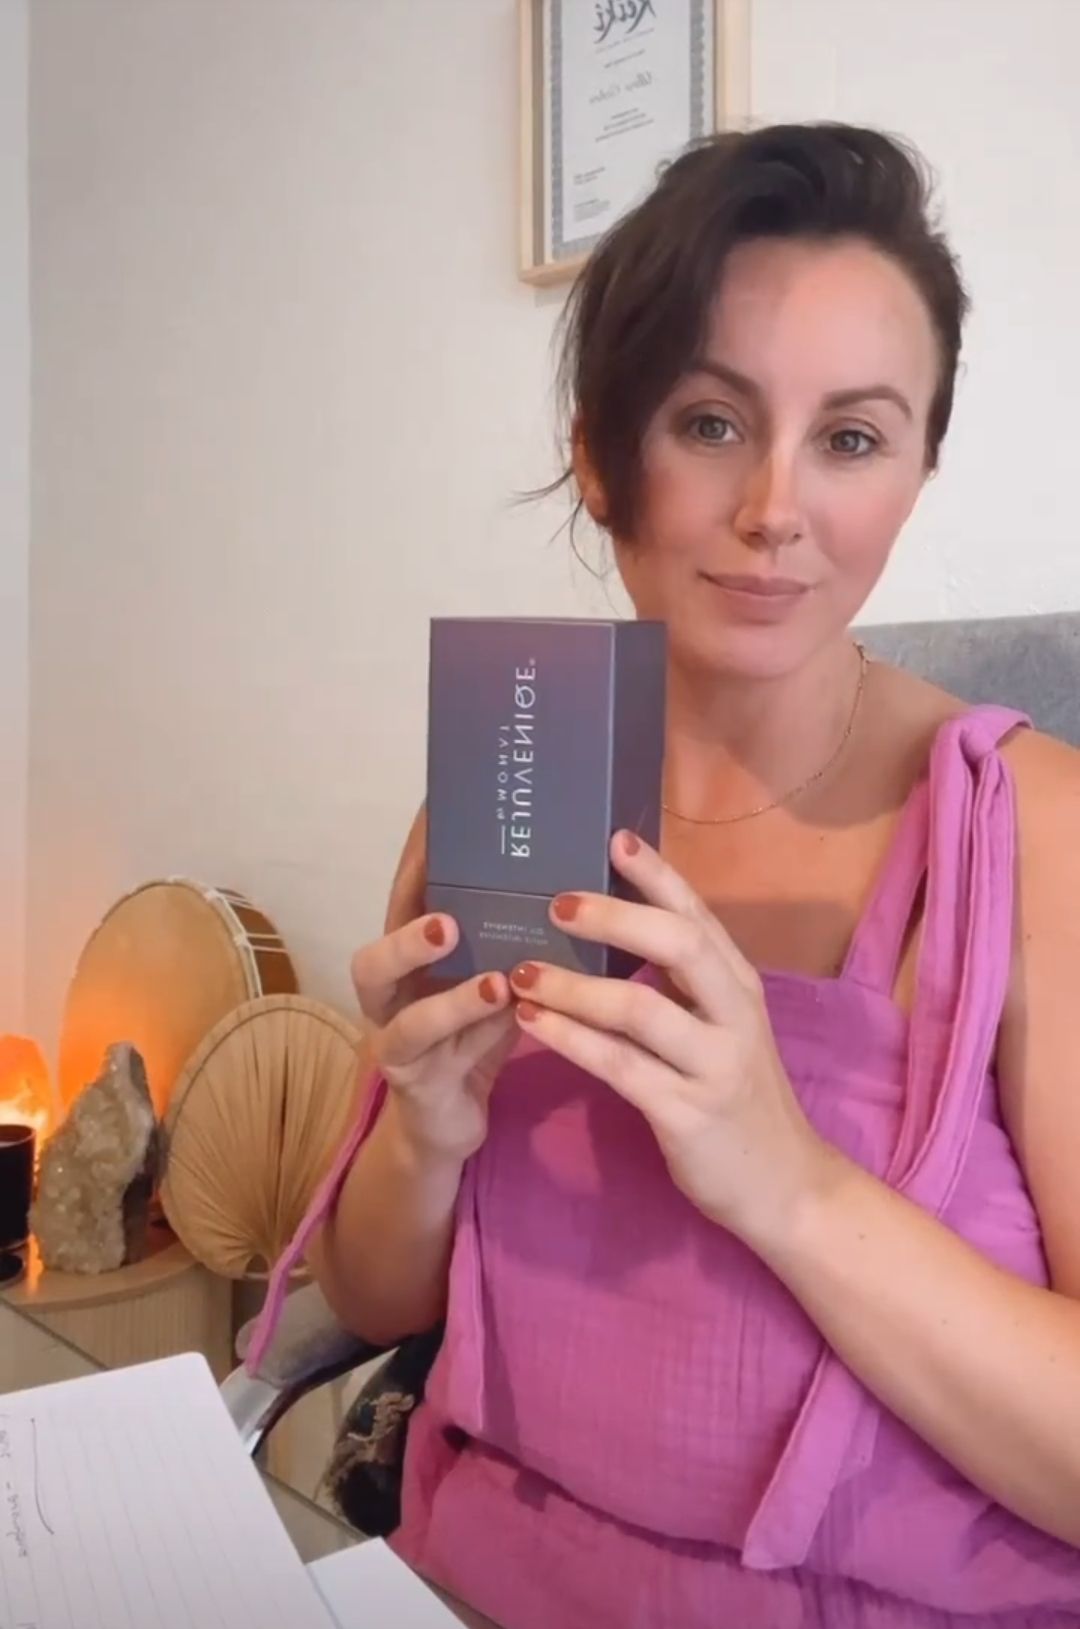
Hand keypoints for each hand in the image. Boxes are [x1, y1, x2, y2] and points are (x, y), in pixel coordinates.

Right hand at [351, 807, 516, 1162]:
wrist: (450, 1125)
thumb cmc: (479, 1038)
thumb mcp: (500, 980)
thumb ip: (517, 939)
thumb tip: (577, 878)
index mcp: (412, 958)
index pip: (407, 896)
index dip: (416, 853)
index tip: (440, 806)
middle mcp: (391, 993)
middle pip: (373, 953)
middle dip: (405, 927)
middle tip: (448, 912)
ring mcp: (393, 1037)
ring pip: (393, 1004)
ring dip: (435, 979)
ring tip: (479, 962)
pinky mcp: (411, 1079)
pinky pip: (425, 1049)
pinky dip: (461, 1022)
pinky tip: (501, 1003)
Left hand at [507, 829, 830, 1245]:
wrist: (784, 1186)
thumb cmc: (737, 1097)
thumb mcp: (723, 1028)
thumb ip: (682, 982)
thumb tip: (612, 926)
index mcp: (739, 985)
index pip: (699, 915)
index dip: (657, 874)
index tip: (613, 837)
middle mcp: (734, 1015)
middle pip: (678, 945)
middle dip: (614, 918)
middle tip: (554, 902)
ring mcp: (714, 1065)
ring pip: (639, 1008)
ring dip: (573, 985)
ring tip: (522, 972)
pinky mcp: (687, 1113)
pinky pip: (620, 1066)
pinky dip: (570, 1039)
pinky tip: (532, 1024)